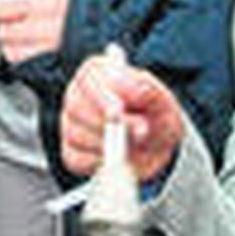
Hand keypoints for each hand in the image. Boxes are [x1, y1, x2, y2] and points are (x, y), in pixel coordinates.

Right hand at [61, 54, 182, 181]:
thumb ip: (152, 93)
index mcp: (96, 72)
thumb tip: (138, 91)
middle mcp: (77, 94)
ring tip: (133, 146)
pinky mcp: (71, 151)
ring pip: (76, 133)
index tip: (120, 109)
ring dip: (107, 144)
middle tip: (137, 132)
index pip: (88, 78)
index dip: (103, 95)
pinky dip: (99, 163)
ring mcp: (71, 123)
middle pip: (77, 106)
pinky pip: (76, 159)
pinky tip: (117, 159)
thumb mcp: (163, 101)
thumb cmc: (156, 116)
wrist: (159, 145)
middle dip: (107, 122)